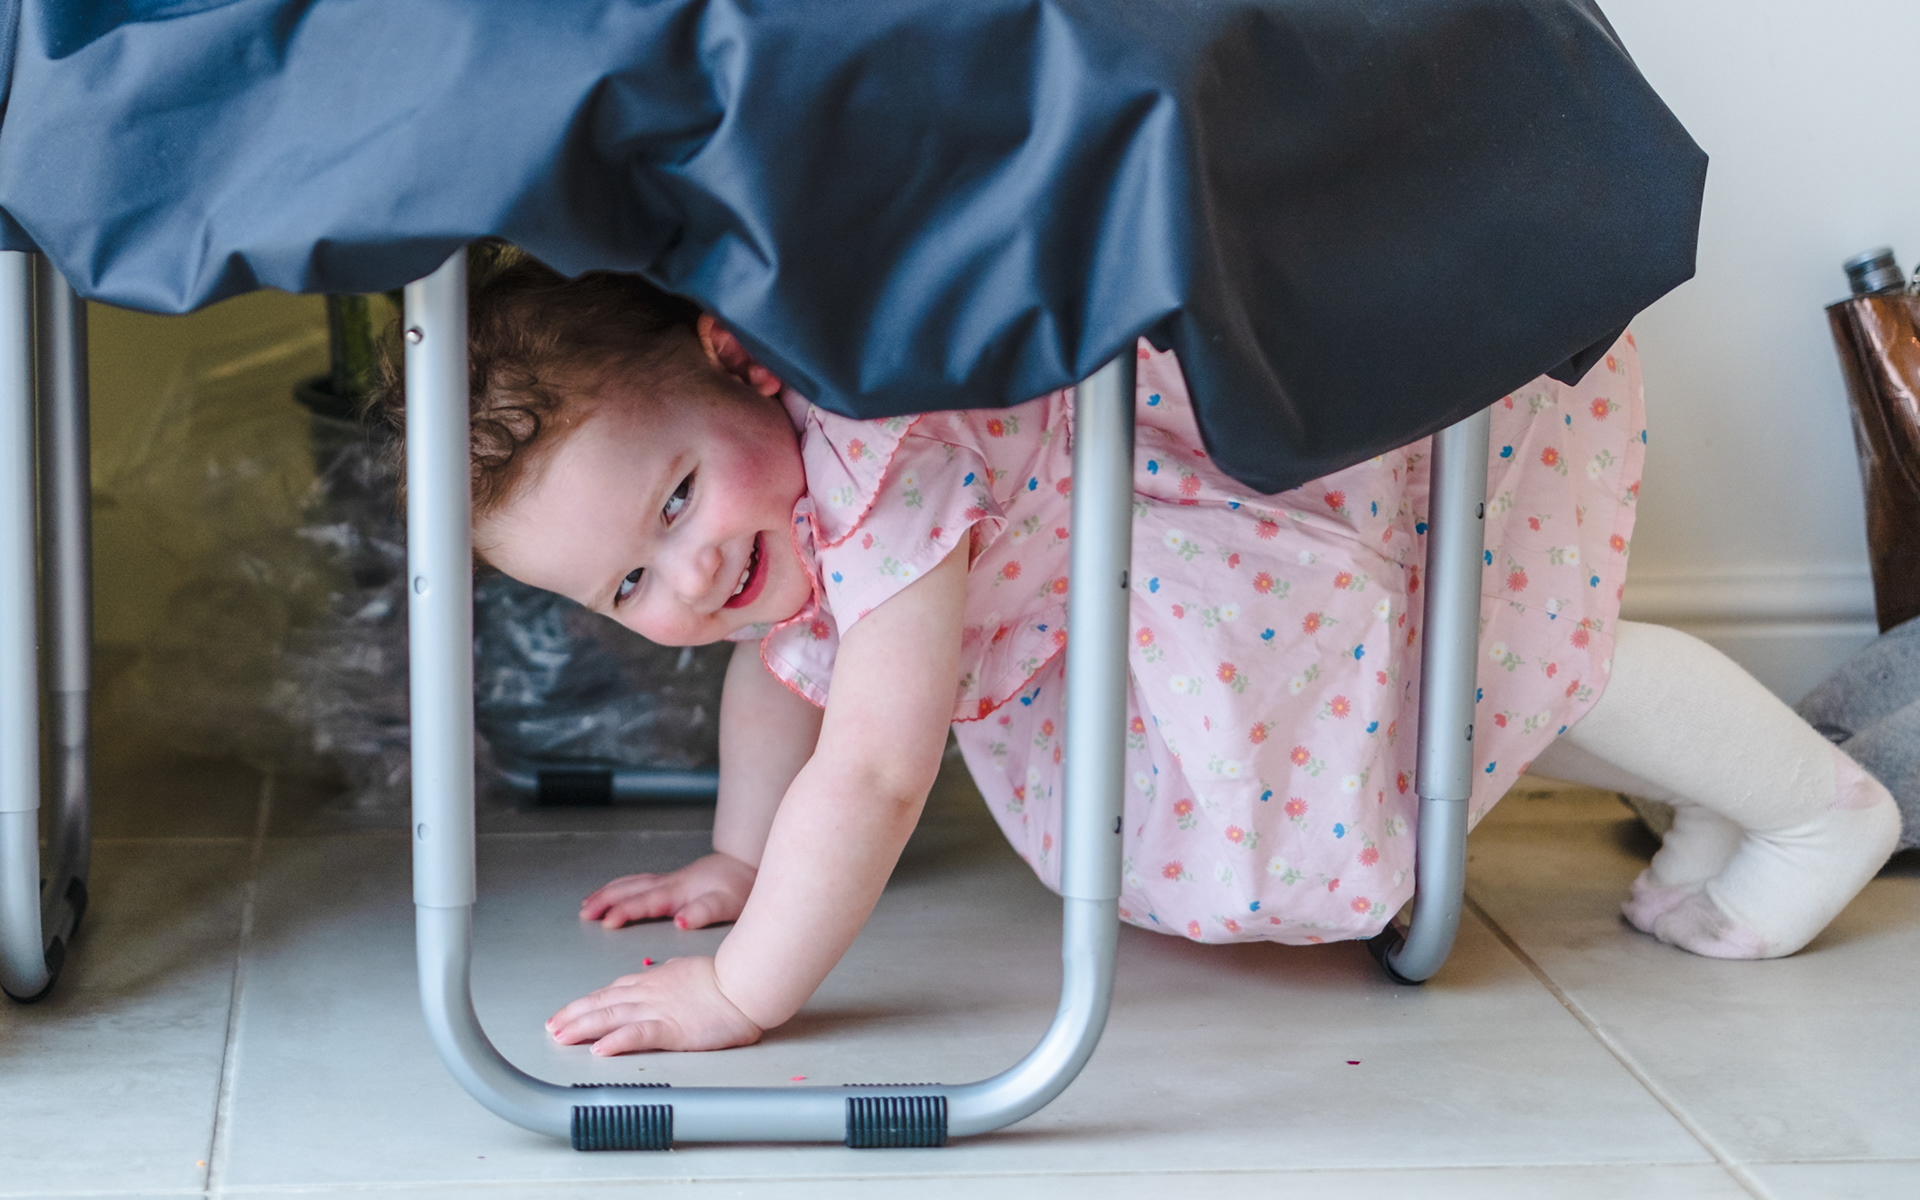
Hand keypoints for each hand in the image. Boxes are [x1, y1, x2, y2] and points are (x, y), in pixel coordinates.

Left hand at [547, 956, 762, 1053]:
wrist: (745, 983)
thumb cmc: (728, 978)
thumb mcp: (691, 969)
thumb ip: (674, 975)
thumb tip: (667, 972)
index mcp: (655, 981)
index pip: (612, 991)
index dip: (588, 1002)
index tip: (570, 1010)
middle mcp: (649, 993)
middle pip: (602, 1003)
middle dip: (573, 1014)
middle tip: (552, 1026)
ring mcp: (658, 1010)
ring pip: (610, 1017)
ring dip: (582, 1026)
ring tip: (561, 1036)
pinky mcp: (671, 1029)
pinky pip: (637, 1036)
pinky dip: (616, 1042)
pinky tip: (599, 1050)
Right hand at [580, 852, 756, 929]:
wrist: (749, 866)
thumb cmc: (740, 888)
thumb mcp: (728, 904)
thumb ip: (704, 912)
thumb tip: (681, 921)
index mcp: (679, 892)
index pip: (645, 902)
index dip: (624, 912)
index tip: (606, 923)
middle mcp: (670, 884)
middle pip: (629, 889)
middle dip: (604, 901)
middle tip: (584, 914)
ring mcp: (669, 881)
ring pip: (631, 883)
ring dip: (608, 892)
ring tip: (587, 904)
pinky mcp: (673, 881)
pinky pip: (638, 882)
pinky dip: (621, 886)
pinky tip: (615, 892)